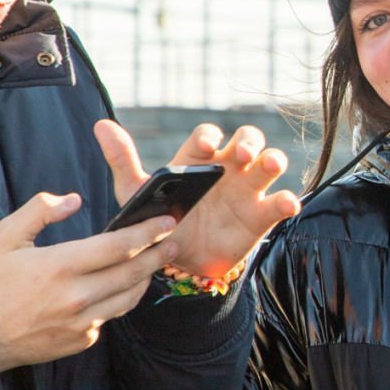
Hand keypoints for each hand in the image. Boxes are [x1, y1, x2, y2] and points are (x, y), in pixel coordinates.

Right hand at [0, 192, 179, 372]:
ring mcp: (82, 321)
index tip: (167, 221)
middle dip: (158, 253)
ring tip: (156, 261)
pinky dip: (119, 299)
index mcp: (60, 266)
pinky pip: (111, 316)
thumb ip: (39, 211)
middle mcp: (76, 296)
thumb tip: (74, 199)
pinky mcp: (83, 339)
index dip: (148, 232)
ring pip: (129, 296)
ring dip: (146, 277)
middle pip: (133, 272)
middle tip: (174, 241)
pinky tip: (123, 286)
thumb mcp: (6, 237)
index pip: (118, 246)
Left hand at [96, 120, 300, 281]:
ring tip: (268, 166)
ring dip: (273, 159)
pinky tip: (286, 204)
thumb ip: (123, 161)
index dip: (209, 137)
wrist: (181, 263)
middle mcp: (227, 169)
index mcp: (199, 160)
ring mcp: (247, 190)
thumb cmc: (162, 220)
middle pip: (248, 140)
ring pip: (269, 163)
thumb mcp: (138, 193)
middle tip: (241, 154)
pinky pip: (280, 201)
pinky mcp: (262, 214)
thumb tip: (101, 125)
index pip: (208, 136)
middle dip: (248, 142)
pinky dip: (288, 199)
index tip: (205, 146)